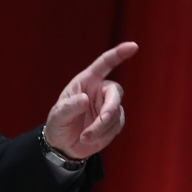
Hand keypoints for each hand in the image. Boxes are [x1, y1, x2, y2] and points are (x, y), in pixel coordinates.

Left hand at [44, 42, 137, 158]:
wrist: (63, 145)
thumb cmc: (58, 123)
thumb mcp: (58, 115)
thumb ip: (70, 107)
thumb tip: (85, 99)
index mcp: (87, 81)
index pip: (104, 64)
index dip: (118, 54)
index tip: (133, 46)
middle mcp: (100, 91)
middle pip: (116, 92)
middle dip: (110, 107)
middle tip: (103, 120)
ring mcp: (108, 107)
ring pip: (116, 113)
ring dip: (102, 127)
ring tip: (84, 137)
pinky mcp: (114, 123)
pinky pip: (117, 126)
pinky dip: (104, 134)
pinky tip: (90, 138)